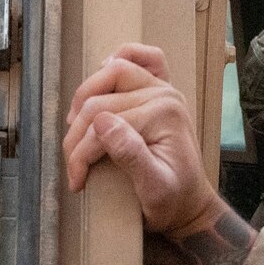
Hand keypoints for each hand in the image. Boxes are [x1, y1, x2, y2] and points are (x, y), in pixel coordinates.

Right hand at [64, 43, 223, 238]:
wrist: (190, 207)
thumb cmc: (172, 202)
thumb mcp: (153, 189)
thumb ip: (130, 155)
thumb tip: (101, 123)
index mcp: (163, 114)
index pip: (103, 124)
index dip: (82, 153)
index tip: (76, 180)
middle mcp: (163, 94)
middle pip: (100, 97)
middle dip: (78, 131)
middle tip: (73, 162)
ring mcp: (162, 89)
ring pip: (109, 74)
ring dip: (85, 98)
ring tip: (75, 130)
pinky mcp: (159, 92)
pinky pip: (144, 58)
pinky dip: (122, 57)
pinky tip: (103, 69)